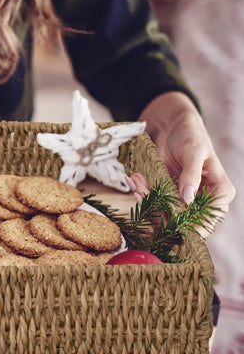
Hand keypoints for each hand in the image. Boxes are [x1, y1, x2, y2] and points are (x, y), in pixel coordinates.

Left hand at [137, 92, 235, 213]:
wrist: (174, 126)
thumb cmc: (191, 135)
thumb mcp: (194, 152)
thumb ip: (192, 175)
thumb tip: (189, 199)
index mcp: (220, 193)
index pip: (206, 221)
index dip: (186, 227)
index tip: (164, 218)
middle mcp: (203, 201)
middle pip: (181, 222)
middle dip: (157, 211)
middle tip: (140, 191)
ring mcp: (183, 199)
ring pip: (163, 213)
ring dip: (145, 200)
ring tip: (136, 181)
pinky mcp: (166, 194)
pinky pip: (152, 202)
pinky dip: (141, 193)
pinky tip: (134, 180)